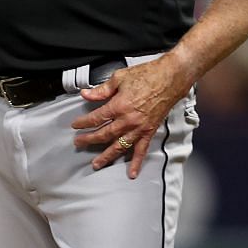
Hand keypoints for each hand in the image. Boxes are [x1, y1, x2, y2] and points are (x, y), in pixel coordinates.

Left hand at [72, 57, 190, 176]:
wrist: (172, 78)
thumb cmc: (147, 75)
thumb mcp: (119, 78)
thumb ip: (101, 90)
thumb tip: (85, 95)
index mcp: (119, 106)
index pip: (96, 118)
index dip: (83, 123)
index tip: (75, 125)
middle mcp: (128, 120)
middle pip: (104, 134)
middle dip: (89, 140)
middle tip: (78, 144)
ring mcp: (139, 128)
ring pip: (120, 146)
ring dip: (107, 156)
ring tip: (96, 164)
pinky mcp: (150, 131)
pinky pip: (142, 149)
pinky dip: (137, 162)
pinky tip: (132, 173)